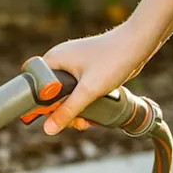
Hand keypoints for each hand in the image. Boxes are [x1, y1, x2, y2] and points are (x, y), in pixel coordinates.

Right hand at [40, 22, 155, 134]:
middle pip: (49, 94)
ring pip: (64, 95)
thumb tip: (48, 129)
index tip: (53, 118)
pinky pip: (76, 90)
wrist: (139, 43)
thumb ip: (67, 111)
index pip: (34, 87)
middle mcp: (60, 60)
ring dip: (74, 110)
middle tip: (76, 123)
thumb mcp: (88, 90)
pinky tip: (92, 112)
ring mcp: (73, 65)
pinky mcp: (85, 69)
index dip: (40, 106)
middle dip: (61, 112)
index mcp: (53, 59)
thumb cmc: (113, 59)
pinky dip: (82, 102)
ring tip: (86, 120)